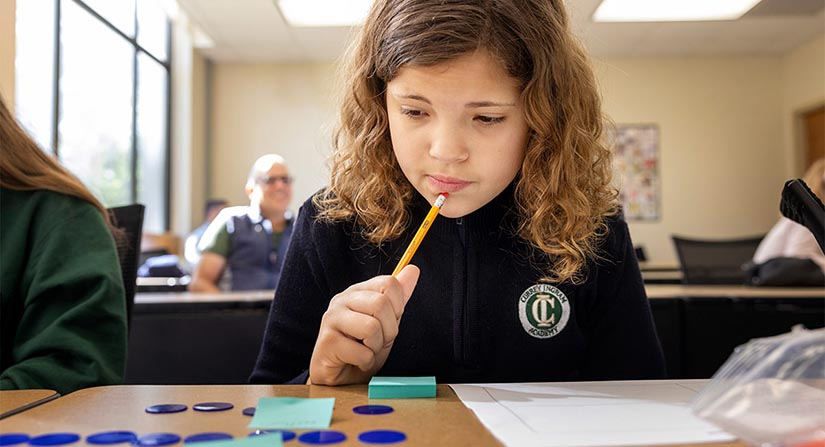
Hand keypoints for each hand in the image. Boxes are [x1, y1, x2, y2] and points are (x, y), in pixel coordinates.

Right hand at [308, 265, 419, 384]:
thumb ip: (398, 297)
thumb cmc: (362, 348)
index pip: (389, 283)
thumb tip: (413, 269)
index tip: (387, 323)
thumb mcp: (386, 322)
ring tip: (366, 350)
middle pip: (381, 303)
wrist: (340, 377)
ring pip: (371, 327)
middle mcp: (342, 299)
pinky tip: (356, 361)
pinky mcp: (327, 342)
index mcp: (358, 291)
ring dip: (376, 347)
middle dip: (389, 330)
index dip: (397, 308)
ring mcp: (331, 319)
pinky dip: (366, 361)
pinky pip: (362, 351)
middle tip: (376, 341)